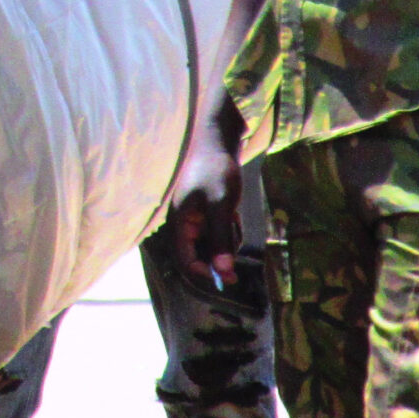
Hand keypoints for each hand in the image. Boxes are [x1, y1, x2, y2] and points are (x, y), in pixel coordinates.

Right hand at [167, 112, 244, 291]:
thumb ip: (220, 239)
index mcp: (179, 222)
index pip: (185, 261)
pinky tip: (233, 212)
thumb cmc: (215, 169)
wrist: (217, 139)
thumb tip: (222, 271)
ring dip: (226, 240)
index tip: (230, 278)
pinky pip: (216, 231)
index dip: (205, 273)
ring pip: (210, 243)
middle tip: (239, 254)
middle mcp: (183, 223)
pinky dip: (227, 228)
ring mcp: (194, 216)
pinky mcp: (205, 210)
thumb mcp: (221, 205)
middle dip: (219, 256)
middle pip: (199, 255)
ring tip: (234, 220)